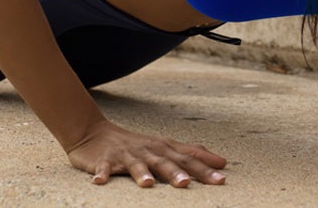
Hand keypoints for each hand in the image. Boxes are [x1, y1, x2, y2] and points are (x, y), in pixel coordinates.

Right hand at [66, 120, 227, 187]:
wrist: (94, 133)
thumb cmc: (136, 145)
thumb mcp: (165, 147)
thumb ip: (192, 154)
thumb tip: (222, 162)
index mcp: (163, 149)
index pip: (187, 158)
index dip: (204, 168)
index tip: (221, 179)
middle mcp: (147, 151)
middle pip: (164, 162)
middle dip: (175, 172)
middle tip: (186, 184)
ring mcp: (125, 155)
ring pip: (135, 164)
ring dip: (141, 173)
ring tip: (148, 184)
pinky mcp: (104, 160)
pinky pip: (103, 167)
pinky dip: (102, 173)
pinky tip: (100, 181)